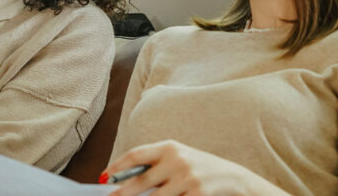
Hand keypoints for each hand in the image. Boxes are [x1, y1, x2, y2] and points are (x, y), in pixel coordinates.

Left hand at [103, 140, 288, 195]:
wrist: (234, 177)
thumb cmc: (197, 167)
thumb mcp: (176, 158)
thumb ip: (153, 165)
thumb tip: (122, 180)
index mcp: (168, 147)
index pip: (135, 155)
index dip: (117, 166)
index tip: (103, 177)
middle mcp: (176, 160)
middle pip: (141, 181)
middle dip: (122, 193)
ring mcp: (188, 178)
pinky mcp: (198, 194)